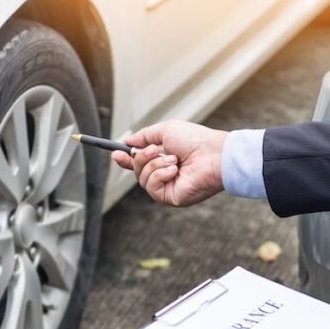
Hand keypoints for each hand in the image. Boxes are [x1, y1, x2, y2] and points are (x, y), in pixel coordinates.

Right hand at [110, 120, 226, 206]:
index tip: (116, 153)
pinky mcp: (169, 197)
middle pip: (136, 170)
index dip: (126, 159)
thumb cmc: (195, 140)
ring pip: (141, 178)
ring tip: (173, 159)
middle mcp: (164, 173)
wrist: (213, 155)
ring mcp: (166, 186)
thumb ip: (144, 136)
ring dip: (154, 165)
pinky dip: (159, 175)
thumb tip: (127, 141)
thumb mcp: (165, 131)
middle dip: (141, 158)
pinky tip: (174, 170)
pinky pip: (151, 188)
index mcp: (163, 157)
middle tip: (154, 150)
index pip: (139, 162)